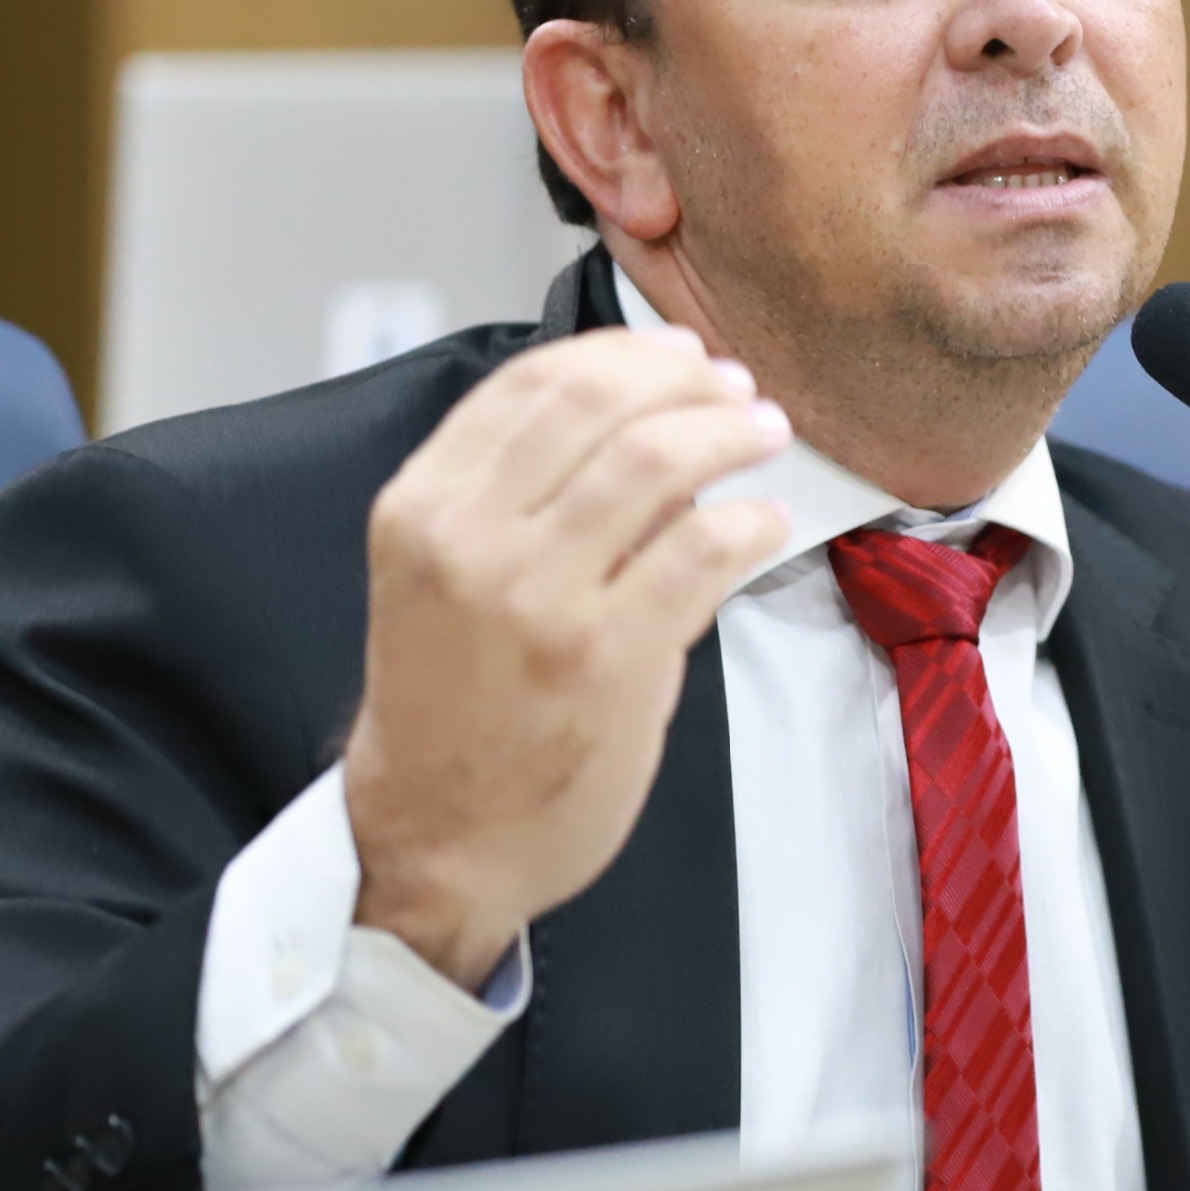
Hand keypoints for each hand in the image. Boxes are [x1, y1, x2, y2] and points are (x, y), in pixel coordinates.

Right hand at [345, 327, 792, 987]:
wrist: (436, 839)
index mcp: (422, 509)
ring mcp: (539, 600)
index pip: (529, 383)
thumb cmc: (451, 711)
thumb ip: (522, 497)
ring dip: (727, 433)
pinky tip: (767, 521)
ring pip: (654, 460)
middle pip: (596, 402)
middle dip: (684, 379)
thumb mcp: (447, 579)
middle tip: (733, 388)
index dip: (621, 352)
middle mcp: (470, 542)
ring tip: (763, 434)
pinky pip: (701, 552)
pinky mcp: (608, 659)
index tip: (674, 354)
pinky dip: (749, 521)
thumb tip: (644, 419)